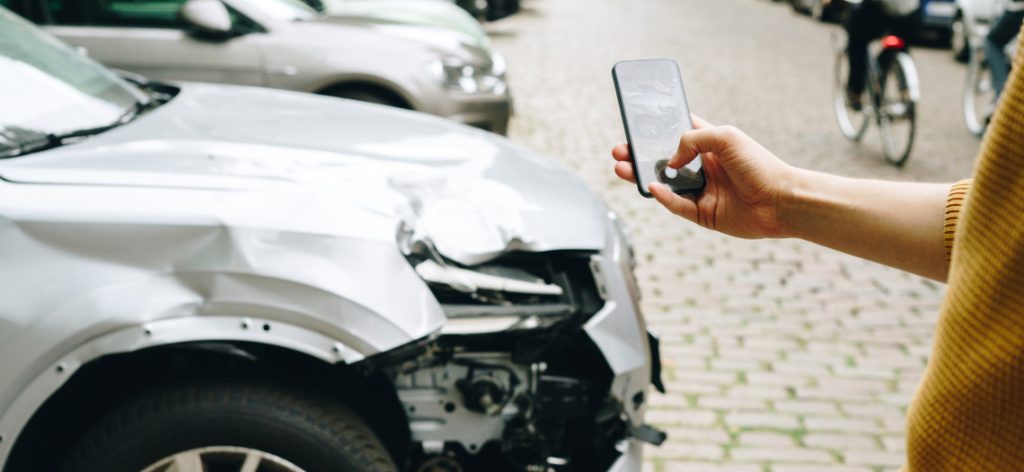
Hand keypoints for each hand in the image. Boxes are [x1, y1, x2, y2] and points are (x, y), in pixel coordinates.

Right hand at [612, 116, 793, 238]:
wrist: (781, 200)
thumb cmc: (760, 164)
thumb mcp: (725, 136)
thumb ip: (692, 139)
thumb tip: (670, 159)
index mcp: (708, 146)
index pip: (676, 134)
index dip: (656, 132)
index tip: (636, 127)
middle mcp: (703, 168)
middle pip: (662, 161)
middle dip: (639, 156)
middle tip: (619, 151)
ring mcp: (701, 191)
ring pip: (663, 184)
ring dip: (641, 176)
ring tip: (622, 168)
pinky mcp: (703, 214)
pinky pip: (676, 205)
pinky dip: (662, 197)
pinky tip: (651, 187)